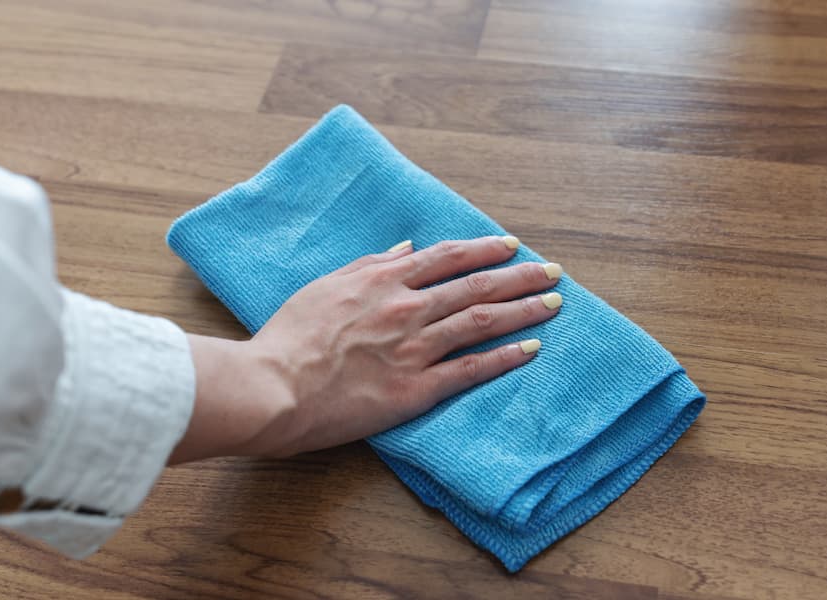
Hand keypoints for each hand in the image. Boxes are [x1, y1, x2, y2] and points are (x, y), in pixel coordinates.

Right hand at [170, 236, 562, 462]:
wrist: (272, 387)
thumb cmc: (290, 337)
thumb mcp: (325, 286)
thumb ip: (370, 264)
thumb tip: (407, 248)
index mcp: (383, 281)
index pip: (447, 257)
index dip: (484, 249)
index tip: (510, 245)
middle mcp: (407, 308)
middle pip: (477, 285)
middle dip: (520, 275)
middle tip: (552, 271)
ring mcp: (415, 347)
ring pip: (482, 321)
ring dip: (523, 310)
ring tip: (554, 304)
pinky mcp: (417, 388)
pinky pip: (471, 369)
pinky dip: (505, 357)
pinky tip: (532, 349)